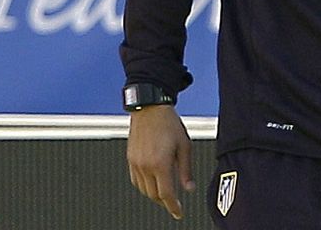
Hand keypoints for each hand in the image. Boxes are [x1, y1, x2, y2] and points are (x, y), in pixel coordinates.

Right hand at [126, 105, 194, 219]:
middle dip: (165, 202)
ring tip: (164, 192)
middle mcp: (145, 165)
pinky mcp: (130, 158)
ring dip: (154, 194)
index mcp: (160, 163)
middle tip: (174, 203)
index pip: (166, 194)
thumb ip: (186, 170)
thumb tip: (189, 188)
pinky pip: (135, 180)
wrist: (149, 108)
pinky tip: (152, 182)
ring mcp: (136, 162)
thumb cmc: (168, 123)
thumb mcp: (184, 146)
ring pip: (144, 189)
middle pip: (154, 195)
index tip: (178, 212)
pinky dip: (144, 186)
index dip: (173, 207)